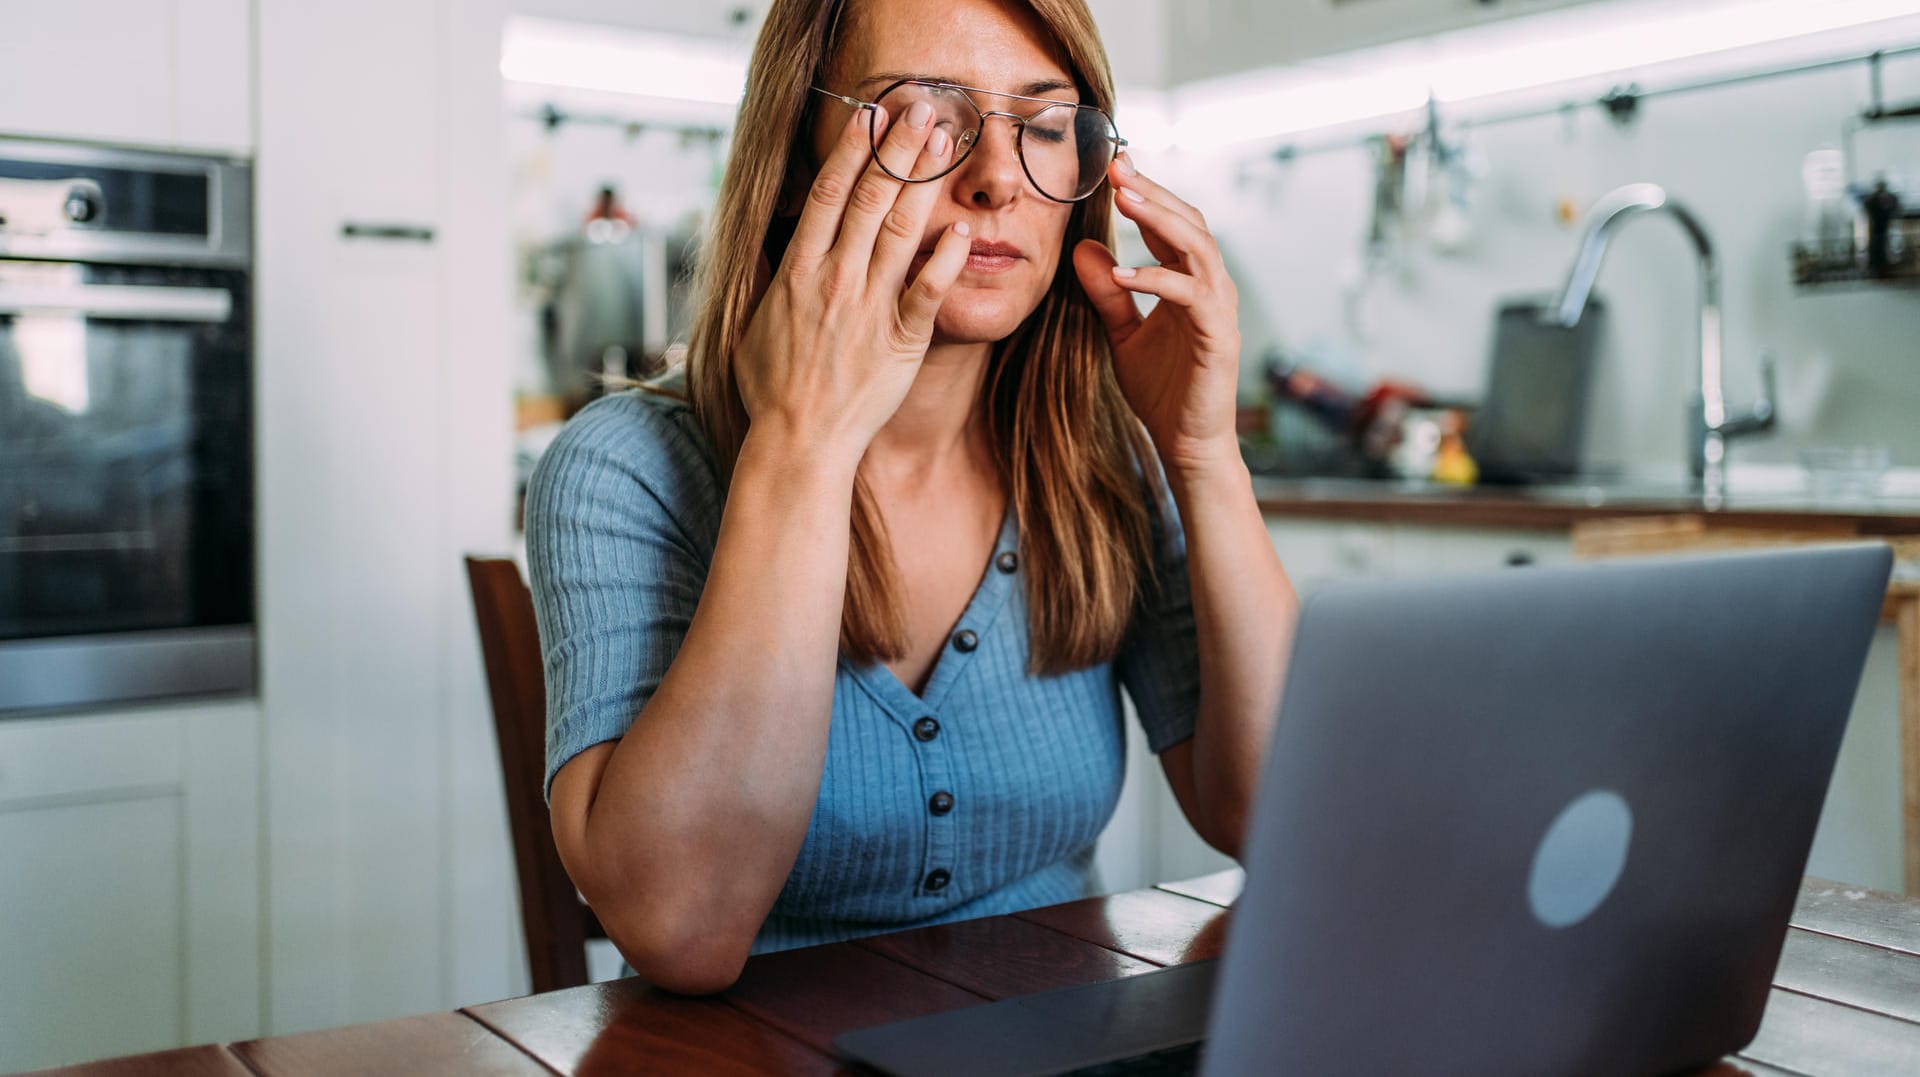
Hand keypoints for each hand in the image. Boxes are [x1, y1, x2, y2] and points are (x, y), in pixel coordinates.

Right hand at [736, 100, 972, 461]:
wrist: (798, 441)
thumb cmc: (772, 389)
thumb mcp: (751, 322)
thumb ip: (765, 276)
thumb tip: (768, 239)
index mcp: (796, 271)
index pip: (826, 195)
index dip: (850, 152)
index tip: (868, 117)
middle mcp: (834, 280)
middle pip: (870, 199)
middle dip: (897, 149)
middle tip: (921, 109)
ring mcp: (869, 308)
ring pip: (900, 231)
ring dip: (924, 182)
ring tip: (945, 143)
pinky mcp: (900, 340)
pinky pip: (928, 291)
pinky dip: (945, 258)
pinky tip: (962, 227)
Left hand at [1072, 154, 1242, 476]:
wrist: (1186, 444)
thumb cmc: (1163, 390)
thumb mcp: (1122, 333)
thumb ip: (1106, 293)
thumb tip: (1082, 250)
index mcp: (1190, 281)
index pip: (1171, 224)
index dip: (1144, 193)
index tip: (1111, 167)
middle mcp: (1211, 287)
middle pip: (1189, 222)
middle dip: (1153, 193)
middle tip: (1117, 168)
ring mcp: (1219, 309)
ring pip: (1198, 247)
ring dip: (1160, 220)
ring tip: (1123, 201)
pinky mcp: (1219, 336)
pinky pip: (1190, 296)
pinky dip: (1158, 279)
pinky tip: (1123, 272)